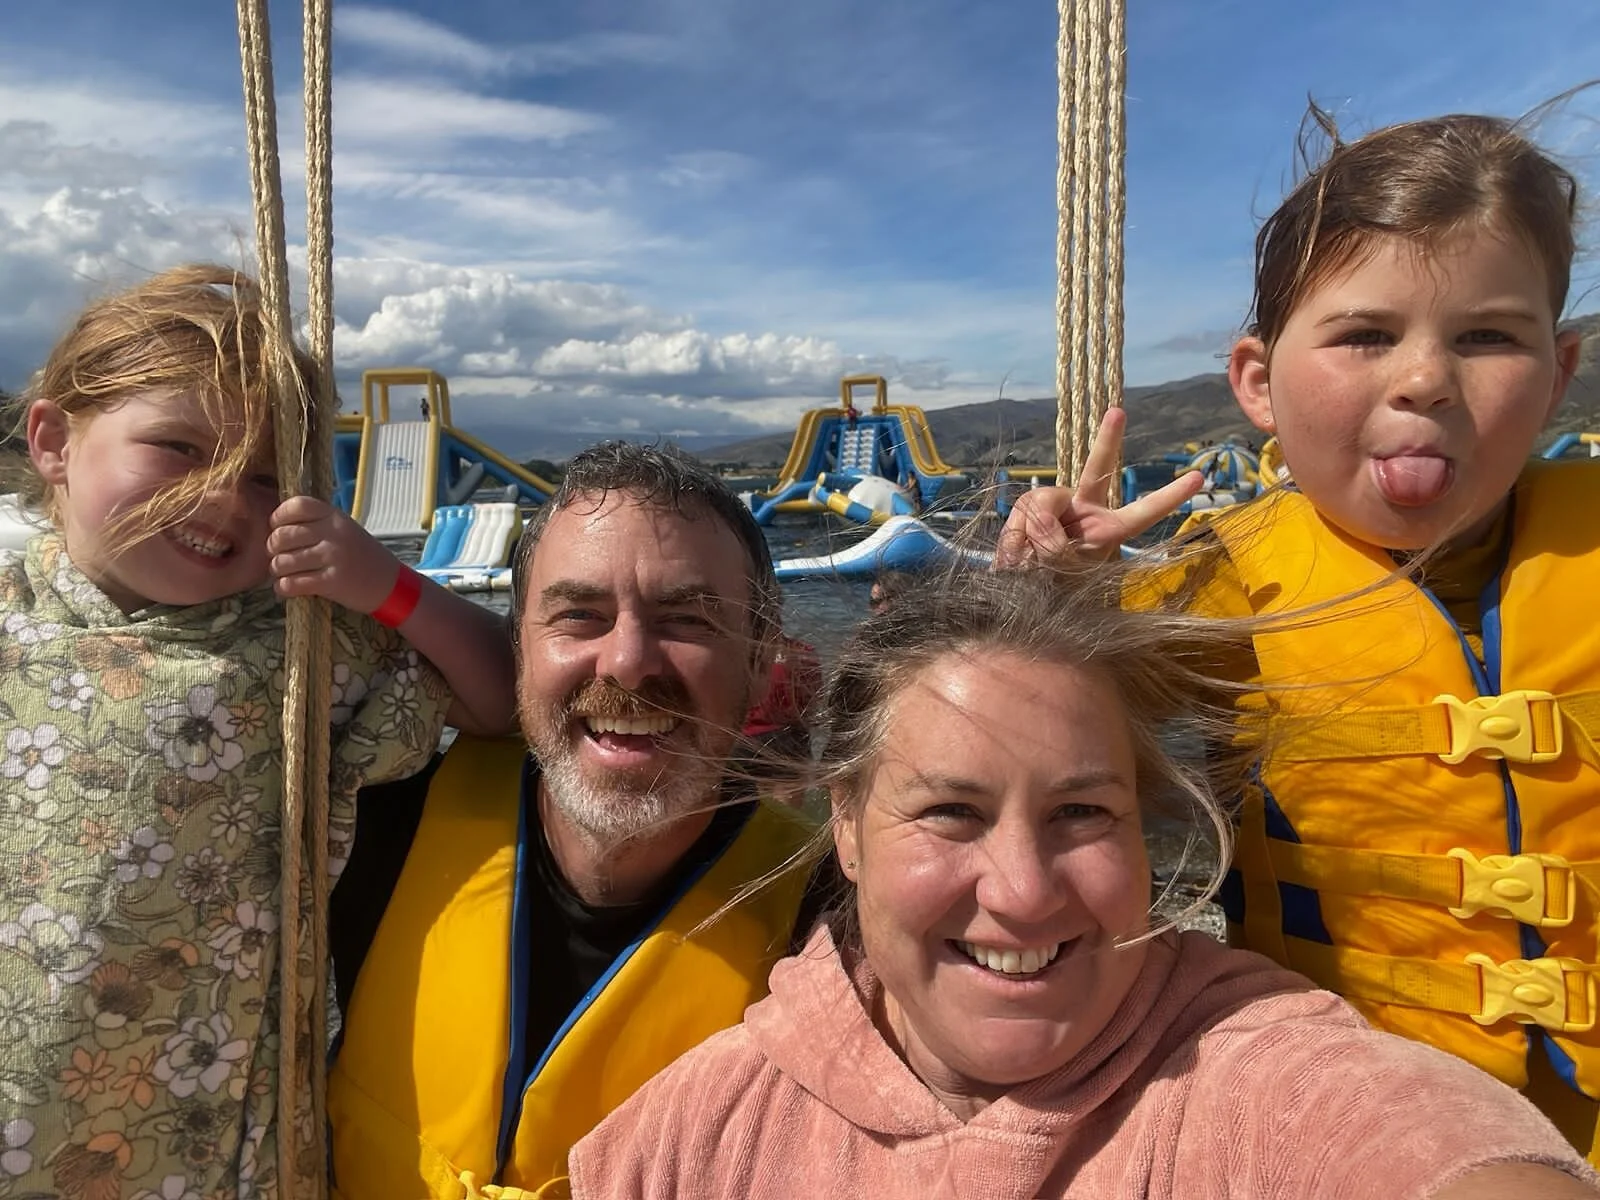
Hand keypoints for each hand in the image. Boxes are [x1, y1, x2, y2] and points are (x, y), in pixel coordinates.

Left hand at [267, 496, 400, 613]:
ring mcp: (332, 558)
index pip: (297, 505)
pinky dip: (283, 588)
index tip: (277, 527)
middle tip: (278, 555)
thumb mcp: (344, 530)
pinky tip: (288, 588)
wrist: (390, 585)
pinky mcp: (331, 583)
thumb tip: (276, 527)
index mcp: (335, 517)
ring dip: (277, 570)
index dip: (279, 516)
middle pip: (283, 535)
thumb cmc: (362, 556)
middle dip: (272, 548)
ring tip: (285, 574)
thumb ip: (317, 524)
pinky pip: (291, 584)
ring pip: (283, 562)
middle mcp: (333, 534)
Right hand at [994, 408, 1203, 567]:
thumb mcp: (1064, 568)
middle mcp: (1087, 510)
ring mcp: (1057, 506)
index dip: (1170, 496)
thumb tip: (1046, 522)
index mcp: (1108, 529)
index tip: (1199, 477)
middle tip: (1118, 412)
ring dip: (1035, 539)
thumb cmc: (1052, 585)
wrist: (1020, 591)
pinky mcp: (1030, 508)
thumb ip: (1058, 541)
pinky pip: (1023, 514)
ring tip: (1031, 565)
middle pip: (1097, 470)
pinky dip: (1015, 540)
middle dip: (1108, 440)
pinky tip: (1016, 558)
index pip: (1144, 511)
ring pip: (1045, 504)